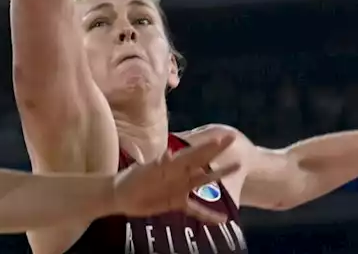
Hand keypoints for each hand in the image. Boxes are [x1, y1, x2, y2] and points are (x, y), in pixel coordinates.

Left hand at [113, 134, 240, 223]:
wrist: (120, 195)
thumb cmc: (131, 179)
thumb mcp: (144, 172)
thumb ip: (159, 164)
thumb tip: (171, 155)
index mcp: (172, 164)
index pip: (193, 153)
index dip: (207, 146)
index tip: (221, 137)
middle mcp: (179, 173)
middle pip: (201, 160)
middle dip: (216, 150)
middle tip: (233, 138)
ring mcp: (180, 187)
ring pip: (203, 180)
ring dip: (218, 174)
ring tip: (236, 166)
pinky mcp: (177, 202)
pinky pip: (195, 209)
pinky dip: (208, 215)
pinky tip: (222, 219)